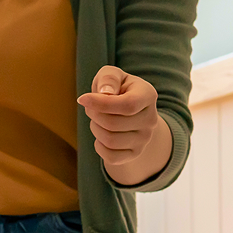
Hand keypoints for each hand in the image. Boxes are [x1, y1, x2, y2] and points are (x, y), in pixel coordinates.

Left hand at [77, 66, 171, 185]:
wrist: (129, 110)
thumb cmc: (116, 88)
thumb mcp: (112, 75)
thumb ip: (109, 77)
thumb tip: (105, 92)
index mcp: (148, 95)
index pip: (127, 105)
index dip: (101, 103)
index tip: (82, 99)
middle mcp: (151, 119)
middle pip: (113, 123)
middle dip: (94, 114)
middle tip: (92, 108)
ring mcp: (145, 138)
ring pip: (110, 140)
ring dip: (95, 129)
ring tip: (98, 120)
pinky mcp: (135, 153)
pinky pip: (111, 157)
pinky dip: (99, 146)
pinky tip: (101, 135)